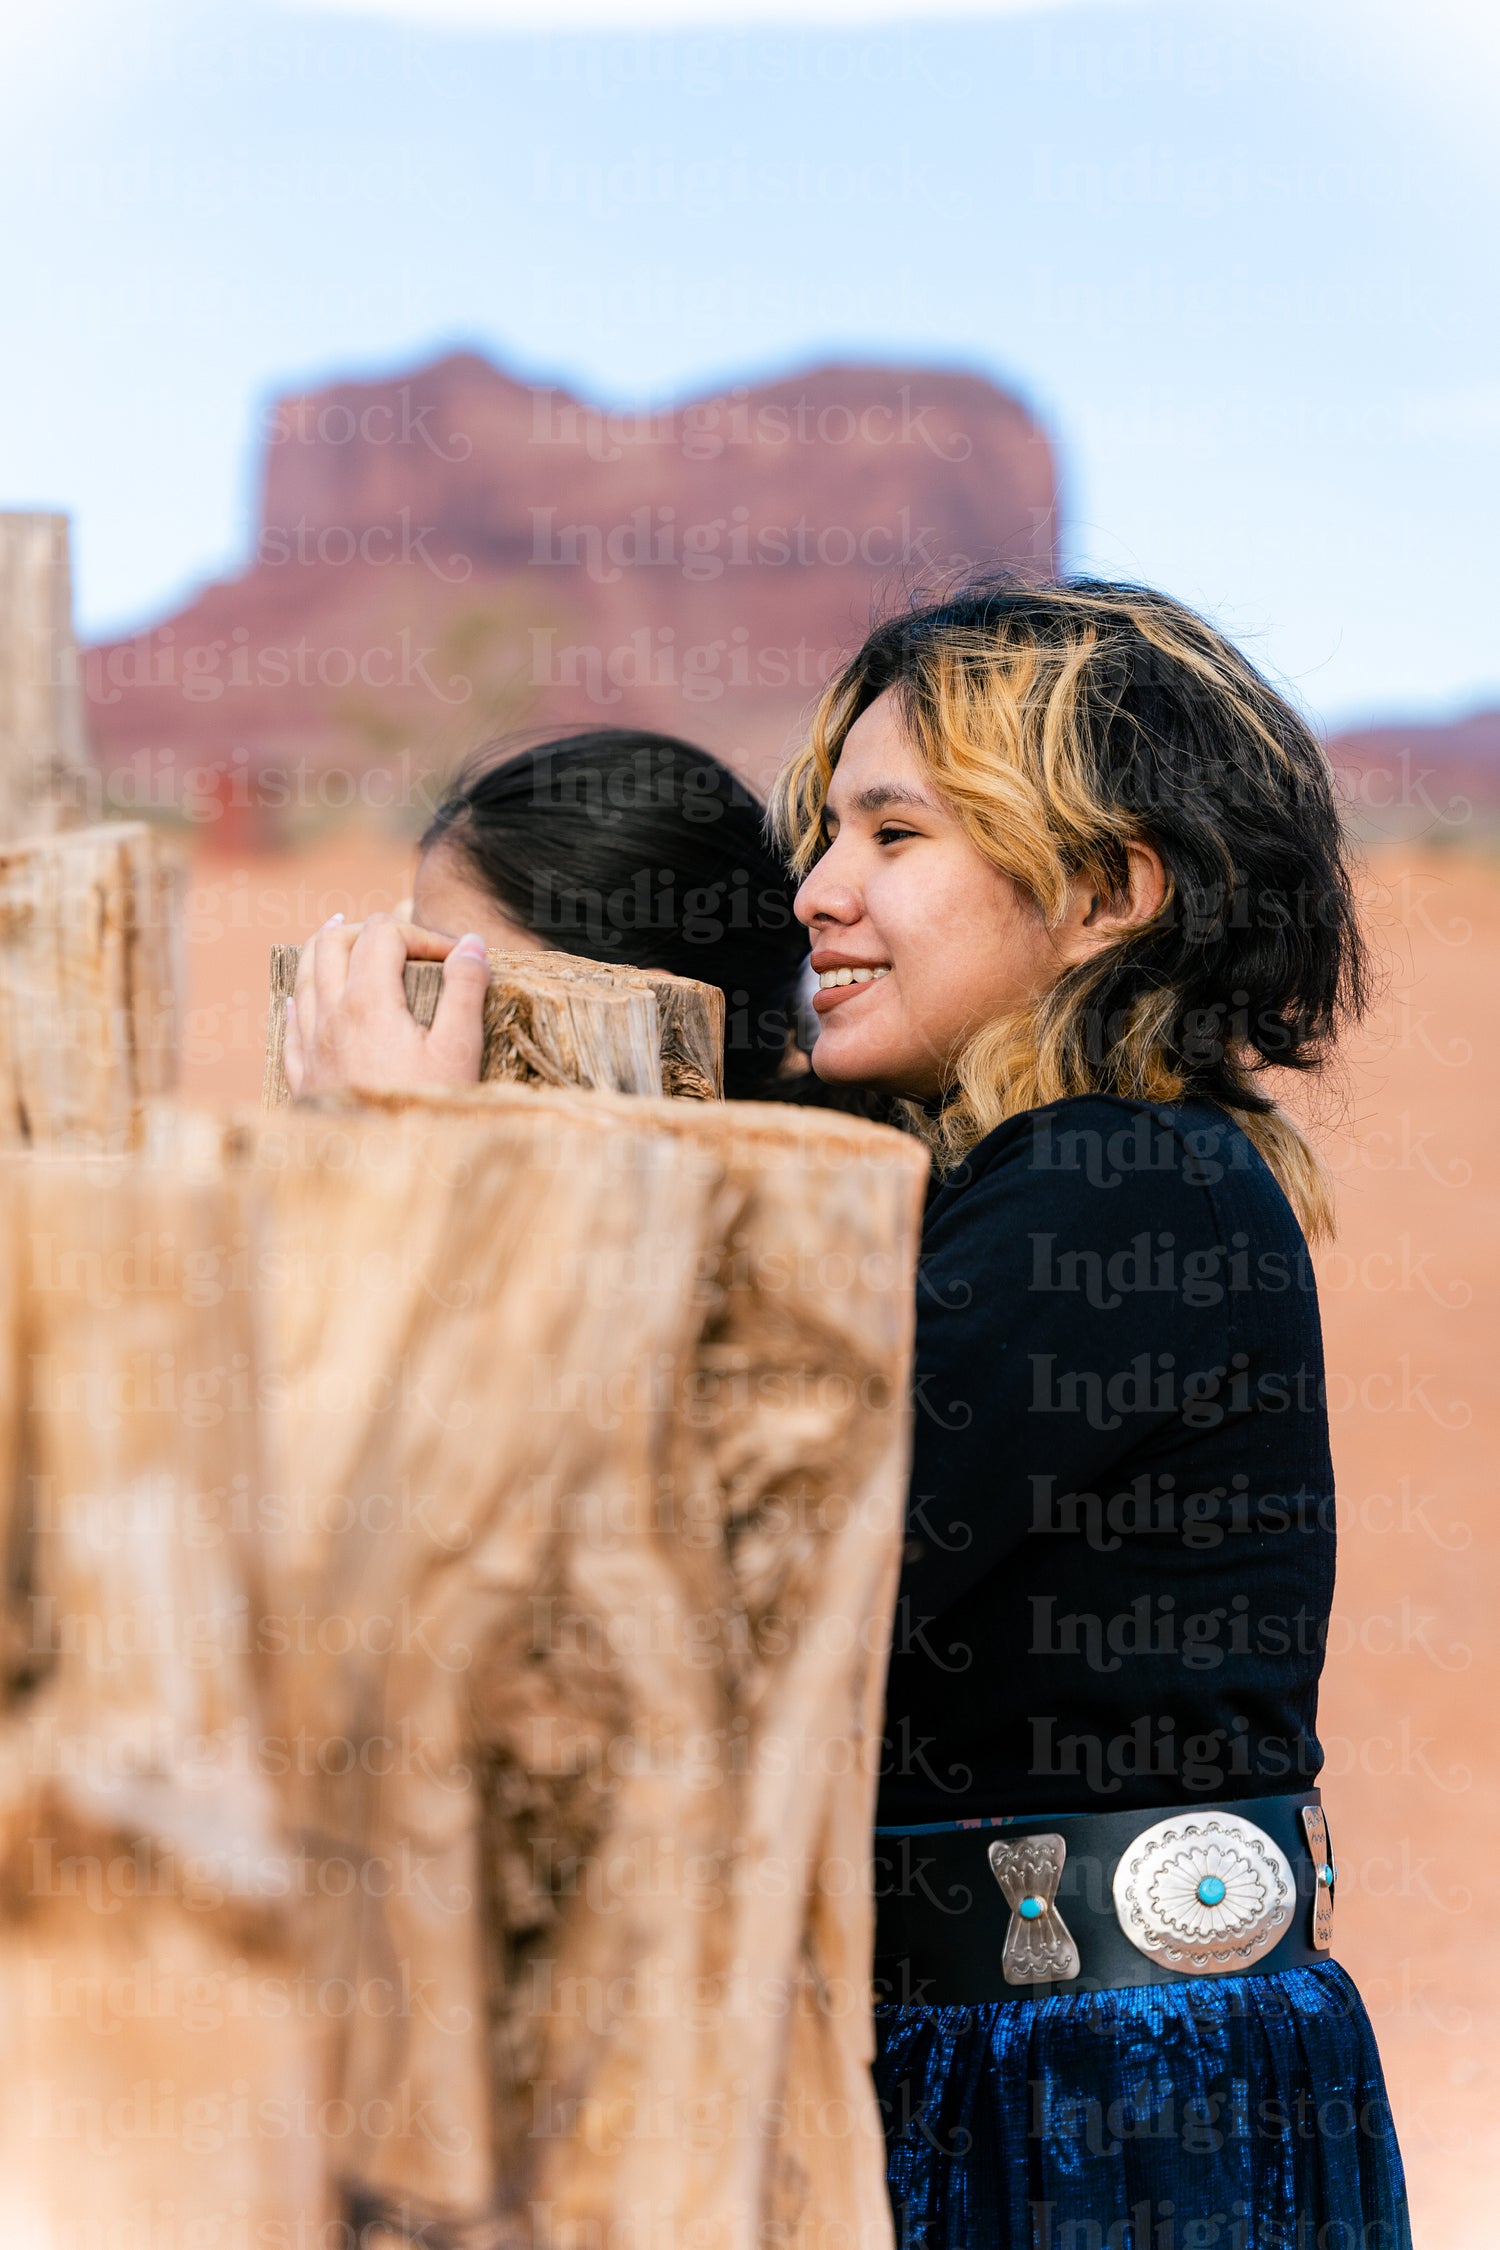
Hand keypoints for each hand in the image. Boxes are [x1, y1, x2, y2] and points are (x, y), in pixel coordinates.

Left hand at [284, 912, 488, 1095]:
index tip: (454, 957)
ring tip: (343, 935)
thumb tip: (469, 942)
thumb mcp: (460, 1049)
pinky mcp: (304, 1076)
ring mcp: (311, 1046)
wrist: (382, 1175)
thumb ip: (465, 989)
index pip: (384, 934)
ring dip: (326, 949)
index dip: (421, 933)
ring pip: (304, 975)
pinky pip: (290, 1022)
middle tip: (398, 939)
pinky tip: (307, 999)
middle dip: (368, 929)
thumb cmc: (426, 1110)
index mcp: (367, 1002)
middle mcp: (329, 1016)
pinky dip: (302, 997)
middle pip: (332, 942)